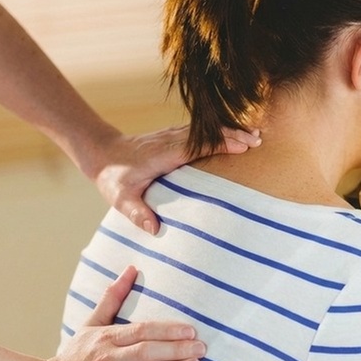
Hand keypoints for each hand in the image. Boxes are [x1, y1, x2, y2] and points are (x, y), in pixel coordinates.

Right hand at [37, 265, 204, 360]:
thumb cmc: (75, 357)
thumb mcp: (91, 324)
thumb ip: (113, 298)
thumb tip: (131, 269)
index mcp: (106, 338)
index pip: (142, 330)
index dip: (168, 330)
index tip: (190, 330)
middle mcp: (108, 359)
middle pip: (147, 351)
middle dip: (177, 349)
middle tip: (202, 348)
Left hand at [94, 126, 260, 234]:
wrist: (102, 152)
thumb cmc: (113, 177)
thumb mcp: (121, 199)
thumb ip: (137, 213)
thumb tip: (154, 229)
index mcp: (163, 154)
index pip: (197, 145)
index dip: (220, 144)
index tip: (243, 145)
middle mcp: (171, 140)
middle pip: (207, 134)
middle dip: (233, 134)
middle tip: (258, 139)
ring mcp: (172, 136)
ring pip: (206, 130)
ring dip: (230, 131)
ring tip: (255, 136)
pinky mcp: (174, 136)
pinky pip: (201, 132)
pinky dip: (220, 132)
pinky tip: (234, 135)